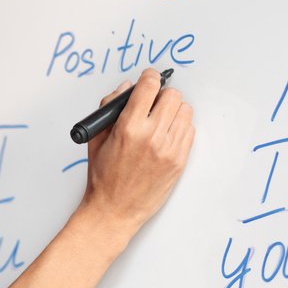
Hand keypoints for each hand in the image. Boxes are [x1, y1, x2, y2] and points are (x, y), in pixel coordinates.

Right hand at [80, 68, 194, 235]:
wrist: (114, 211)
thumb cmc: (103, 179)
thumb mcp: (97, 139)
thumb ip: (110, 107)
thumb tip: (126, 89)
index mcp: (128, 128)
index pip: (149, 87)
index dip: (149, 76)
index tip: (149, 77)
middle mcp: (151, 136)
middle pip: (172, 95)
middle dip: (162, 95)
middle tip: (154, 103)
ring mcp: (168, 149)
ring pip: (185, 111)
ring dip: (173, 110)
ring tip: (161, 120)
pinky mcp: (179, 161)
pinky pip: (190, 131)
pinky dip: (180, 128)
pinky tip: (167, 135)